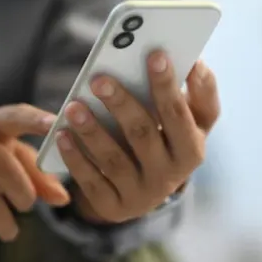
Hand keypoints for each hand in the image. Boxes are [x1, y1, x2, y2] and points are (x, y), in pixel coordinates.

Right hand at [0, 104, 69, 241]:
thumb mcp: (6, 154)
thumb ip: (37, 174)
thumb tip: (63, 199)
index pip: (15, 116)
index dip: (35, 119)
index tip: (55, 123)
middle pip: (0, 163)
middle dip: (20, 190)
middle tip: (27, 207)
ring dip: (2, 220)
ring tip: (10, 231)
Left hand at [55, 52, 219, 223]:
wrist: (148, 187)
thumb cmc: (169, 137)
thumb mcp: (190, 119)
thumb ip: (198, 90)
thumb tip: (194, 60)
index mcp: (193, 148)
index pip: (182, 114)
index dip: (170, 86)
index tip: (155, 55)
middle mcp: (172, 175)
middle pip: (145, 134)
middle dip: (122, 104)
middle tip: (99, 79)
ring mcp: (143, 194)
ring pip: (114, 159)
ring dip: (92, 131)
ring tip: (74, 107)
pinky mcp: (115, 207)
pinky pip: (92, 182)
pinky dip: (76, 158)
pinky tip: (63, 135)